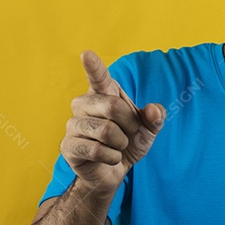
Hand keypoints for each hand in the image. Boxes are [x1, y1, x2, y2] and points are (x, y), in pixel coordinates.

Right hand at [61, 50, 164, 197]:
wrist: (113, 171)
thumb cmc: (129, 142)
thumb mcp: (149, 129)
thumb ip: (156, 117)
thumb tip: (153, 110)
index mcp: (103, 93)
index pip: (99, 76)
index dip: (93, 66)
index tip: (86, 53)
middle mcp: (83, 104)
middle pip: (113, 106)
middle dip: (130, 124)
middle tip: (128, 134)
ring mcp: (73, 124)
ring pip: (106, 131)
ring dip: (121, 144)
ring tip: (117, 147)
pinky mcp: (68, 146)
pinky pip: (97, 150)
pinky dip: (112, 157)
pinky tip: (108, 158)